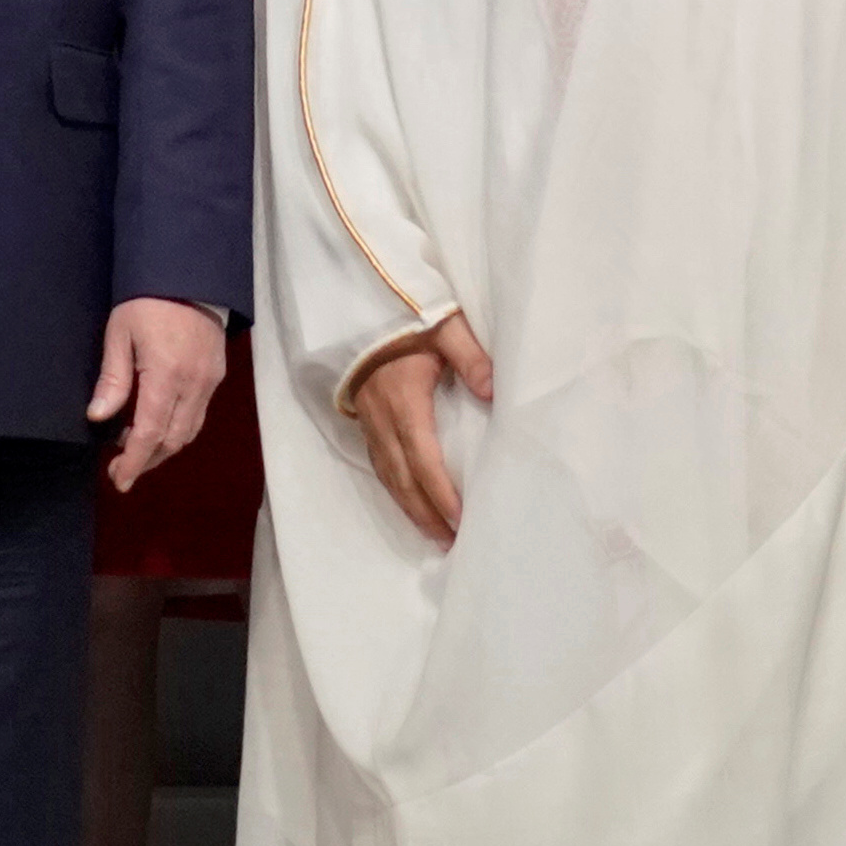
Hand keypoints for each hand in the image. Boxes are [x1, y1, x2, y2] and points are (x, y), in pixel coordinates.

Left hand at [88, 296, 228, 493]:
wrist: (191, 274)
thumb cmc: (147, 301)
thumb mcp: (120, 334)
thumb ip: (113, 379)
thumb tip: (98, 417)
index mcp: (165, 376)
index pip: (149, 433)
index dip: (133, 462)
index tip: (118, 480)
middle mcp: (193, 385)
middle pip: (172, 440)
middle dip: (147, 460)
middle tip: (121, 467)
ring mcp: (210, 383)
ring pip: (188, 432)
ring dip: (163, 448)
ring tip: (136, 449)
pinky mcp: (217, 376)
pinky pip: (198, 416)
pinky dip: (177, 429)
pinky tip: (158, 424)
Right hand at [344, 309, 495, 549]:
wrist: (351, 302)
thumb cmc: (403, 315)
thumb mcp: (442, 325)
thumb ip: (470, 355)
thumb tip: (494, 390)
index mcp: (404, 400)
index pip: (422, 457)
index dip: (439, 492)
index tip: (459, 518)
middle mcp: (383, 419)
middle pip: (404, 478)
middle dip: (427, 514)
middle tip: (451, 542)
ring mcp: (369, 421)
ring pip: (388, 475)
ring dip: (411, 508)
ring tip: (435, 535)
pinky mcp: (364, 419)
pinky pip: (378, 463)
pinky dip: (395, 489)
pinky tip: (408, 502)